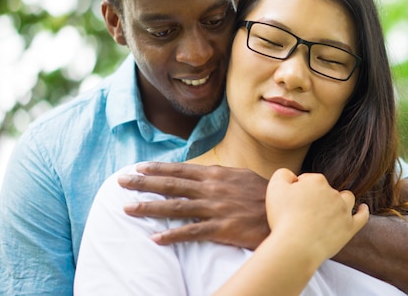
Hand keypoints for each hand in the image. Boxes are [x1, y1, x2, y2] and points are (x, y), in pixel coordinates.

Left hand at [118, 162, 268, 248]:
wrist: (286, 211)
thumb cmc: (264, 194)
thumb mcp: (241, 177)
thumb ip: (219, 176)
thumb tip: (203, 173)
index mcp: (216, 175)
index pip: (180, 170)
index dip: (157, 169)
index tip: (138, 168)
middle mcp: (212, 188)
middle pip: (172, 185)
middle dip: (144, 183)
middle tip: (121, 181)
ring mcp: (215, 208)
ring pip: (176, 207)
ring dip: (150, 208)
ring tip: (128, 209)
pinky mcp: (222, 228)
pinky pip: (192, 232)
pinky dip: (172, 236)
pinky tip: (155, 239)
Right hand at [265, 168, 368, 262]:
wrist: (296, 246)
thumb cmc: (284, 217)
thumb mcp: (275, 187)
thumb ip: (283, 174)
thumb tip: (292, 176)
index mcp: (316, 181)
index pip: (309, 180)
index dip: (299, 190)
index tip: (292, 202)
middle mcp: (333, 193)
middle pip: (326, 190)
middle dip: (317, 197)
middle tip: (304, 212)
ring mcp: (343, 210)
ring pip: (346, 198)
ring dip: (340, 200)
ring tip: (332, 208)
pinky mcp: (350, 228)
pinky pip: (362, 216)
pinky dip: (363, 211)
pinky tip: (362, 208)